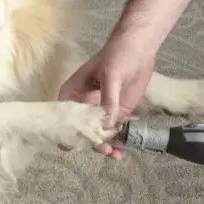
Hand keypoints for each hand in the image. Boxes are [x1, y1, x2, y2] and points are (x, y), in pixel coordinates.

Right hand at [58, 36, 154, 158]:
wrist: (139, 48)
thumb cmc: (117, 55)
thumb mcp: (110, 75)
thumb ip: (108, 100)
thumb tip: (107, 126)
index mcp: (73, 94)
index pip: (64, 117)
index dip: (67, 133)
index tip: (74, 146)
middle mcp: (85, 106)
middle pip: (83, 130)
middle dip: (91, 143)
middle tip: (104, 149)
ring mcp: (102, 112)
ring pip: (100, 135)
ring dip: (107, 146)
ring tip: (117, 154)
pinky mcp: (119, 114)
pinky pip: (117, 132)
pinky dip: (121, 141)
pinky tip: (126, 148)